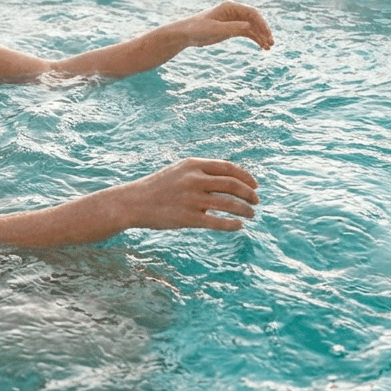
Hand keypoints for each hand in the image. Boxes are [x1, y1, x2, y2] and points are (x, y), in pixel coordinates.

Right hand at [128, 157, 259, 231]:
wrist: (133, 202)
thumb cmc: (158, 187)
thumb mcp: (179, 171)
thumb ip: (201, 172)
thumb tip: (229, 179)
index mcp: (192, 165)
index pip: (228, 168)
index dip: (246, 177)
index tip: (255, 185)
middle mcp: (193, 180)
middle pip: (232, 185)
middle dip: (249, 194)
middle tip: (257, 201)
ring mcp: (191, 199)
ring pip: (229, 204)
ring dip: (245, 210)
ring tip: (251, 214)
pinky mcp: (188, 218)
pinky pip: (217, 222)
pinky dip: (232, 224)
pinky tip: (239, 226)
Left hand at [184, 0, 273, 50]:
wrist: (187, 34)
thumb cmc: (197, 29)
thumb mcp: (214, 29)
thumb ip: (232, 27)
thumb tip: (250, 26)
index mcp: (230, 7)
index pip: (252, 12)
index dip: (261, 23)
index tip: (267, 34)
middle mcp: (234, 11)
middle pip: (255, 19)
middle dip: (264, 31)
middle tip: (271, 43)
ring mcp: (234, 20)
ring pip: (253, 27)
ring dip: (261, 36)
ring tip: (268, 47)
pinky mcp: (232, 28)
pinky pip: (248, 32)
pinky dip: (255, 39)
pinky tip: (262, 47)